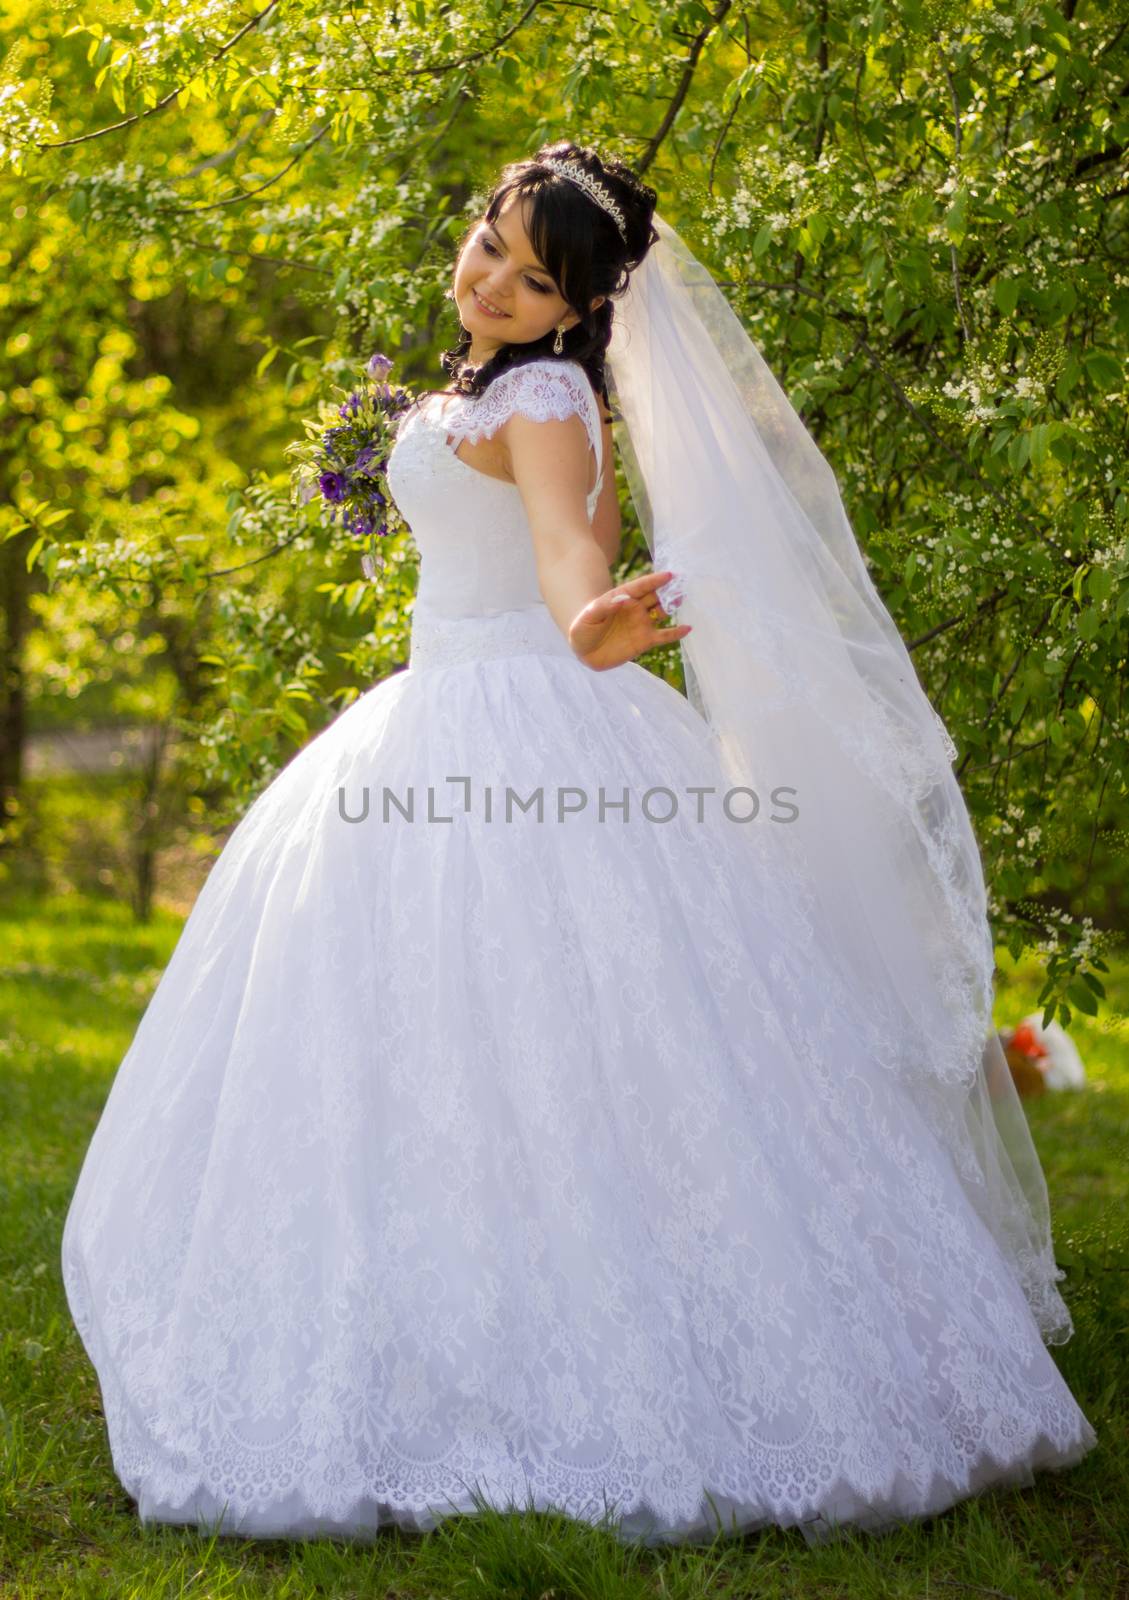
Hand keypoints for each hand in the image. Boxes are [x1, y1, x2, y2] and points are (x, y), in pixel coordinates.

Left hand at [568, 570, 691, 671]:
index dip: (654, 580)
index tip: (669, 575)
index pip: (641, 586)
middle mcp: (636, 608)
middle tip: (682, 583)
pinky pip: (664, 636)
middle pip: (655, 595)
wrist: (585, 649)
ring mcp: (642, 623)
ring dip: (672, 606)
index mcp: (622, 597)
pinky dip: (676, 633)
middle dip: (668, 589)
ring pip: (662, 612)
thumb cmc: (583, 628)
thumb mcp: (588, 616)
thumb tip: (621, 599)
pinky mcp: (645, 640)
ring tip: (682, 599)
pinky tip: (688, 628)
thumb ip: (603, 607)